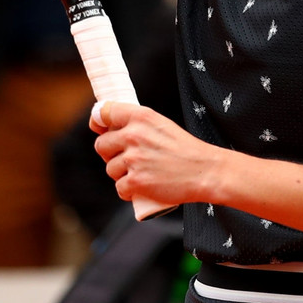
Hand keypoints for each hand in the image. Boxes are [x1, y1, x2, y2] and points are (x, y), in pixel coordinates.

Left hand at [92, 102, 221, 206]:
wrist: (204, 171)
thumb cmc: (185, 149)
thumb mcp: (161, 124)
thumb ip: (136, 123)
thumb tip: (108, 128)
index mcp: (140, 117)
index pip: (103, 112)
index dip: (98, 121)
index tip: (100, 128)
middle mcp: (134, 135)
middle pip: (101, 145)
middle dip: (111, 153)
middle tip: (129, 158)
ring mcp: (133, 159)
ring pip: (110, 169)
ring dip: (122, 174)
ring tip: (142, 173)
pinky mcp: (135, 181)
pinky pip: (119, 188)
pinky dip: (128, 191)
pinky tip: (142, 187)